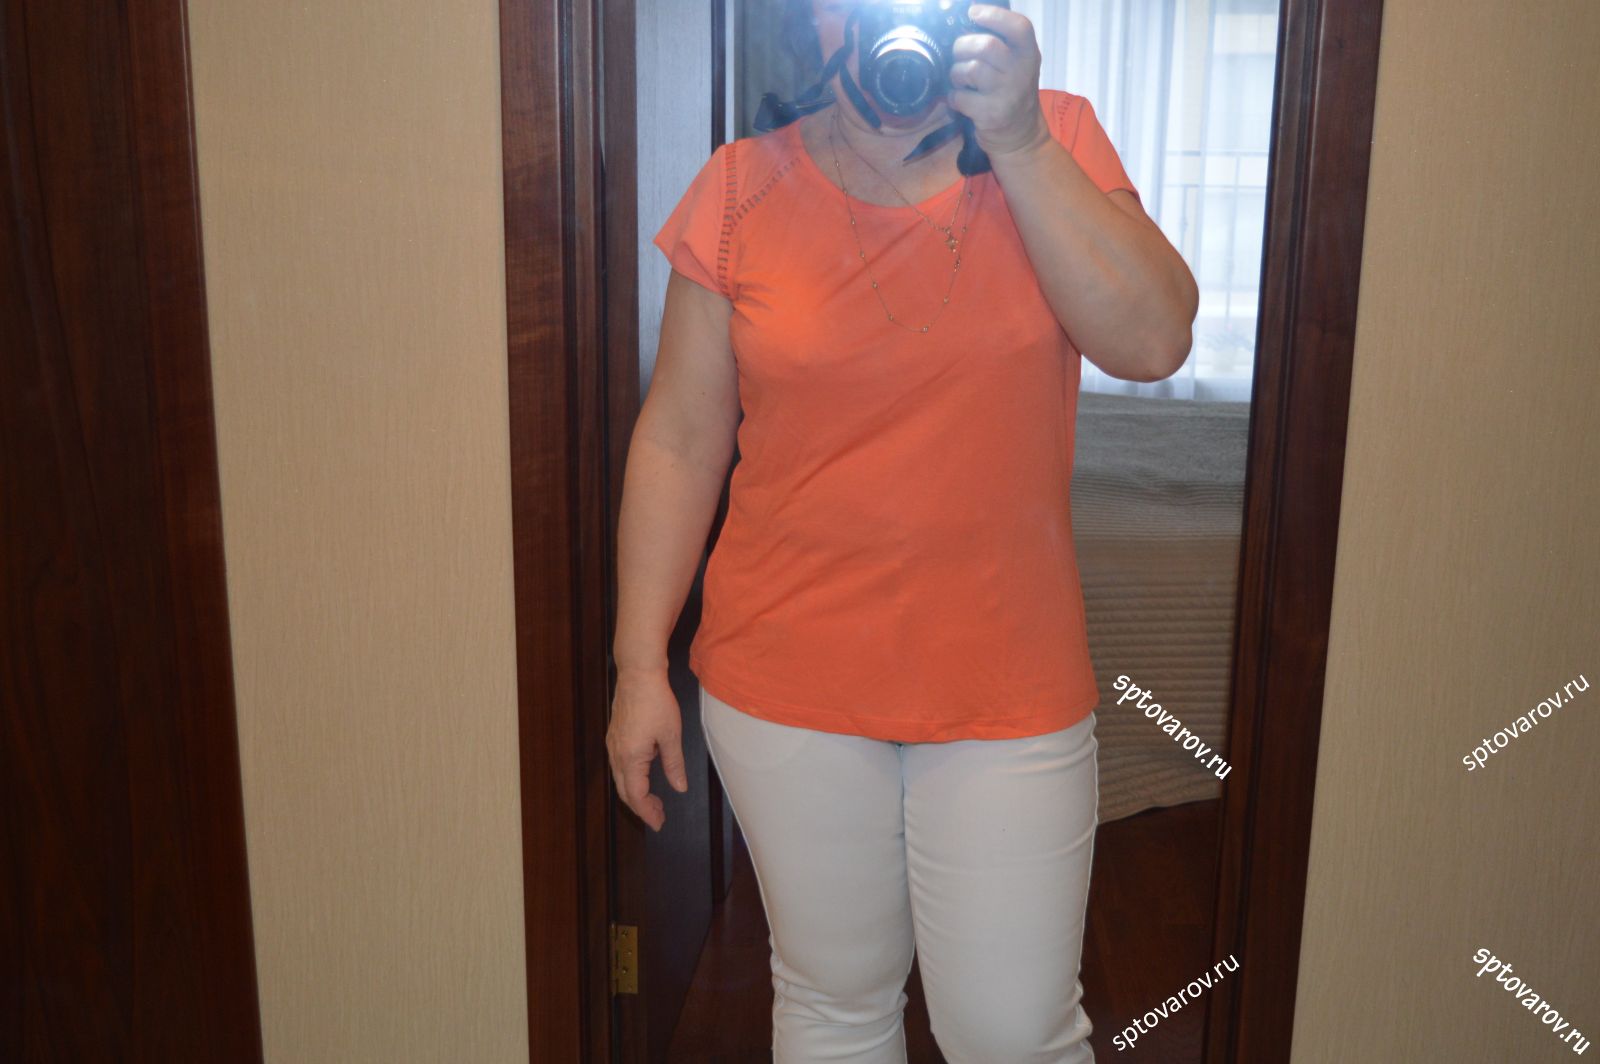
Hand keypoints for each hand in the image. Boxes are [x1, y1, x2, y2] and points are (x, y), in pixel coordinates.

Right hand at [606, 665, 688, 831]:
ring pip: (620, 779)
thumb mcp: (671, 735)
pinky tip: (646, 773)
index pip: (636, 796)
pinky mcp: (614, 736)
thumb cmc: (654, 700)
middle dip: (641, 807)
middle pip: (625, 791)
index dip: (648, 813)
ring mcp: (613, 745)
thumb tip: (679, 787)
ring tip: (654, 799)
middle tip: (659, 815)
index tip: (659, 822)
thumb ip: (674, 765)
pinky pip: (619, 765)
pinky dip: (631, 777)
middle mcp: (616, 754)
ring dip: (636, 793)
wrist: (637, 674)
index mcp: (630, 758)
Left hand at [947, 4, 1050, 158]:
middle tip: (959, 54)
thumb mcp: (1018, 64)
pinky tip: (960, 99)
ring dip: (956, 74)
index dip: (993, 16)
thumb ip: (1002, 43)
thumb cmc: (1012, 93)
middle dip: (962, 47)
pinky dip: (953, 97)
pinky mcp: (992, 115)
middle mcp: (1021, 72)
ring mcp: (1007, 95)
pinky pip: (960, 97)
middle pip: (986, 46)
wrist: (1020, 135)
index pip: (1018, 27)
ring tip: (960, 80)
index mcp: (1029, 54)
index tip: (973, 13)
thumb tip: (968, 18)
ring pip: (969, 70)